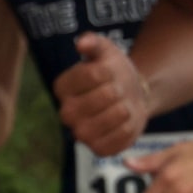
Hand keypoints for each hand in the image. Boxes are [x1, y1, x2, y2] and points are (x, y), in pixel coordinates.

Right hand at [54, 32, 150, 155]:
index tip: (109, 71)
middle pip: (105, 95)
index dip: (109, 71)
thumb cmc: (113, 70)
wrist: (130, 95)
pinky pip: (121, 137)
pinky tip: (125, 120)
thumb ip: (92, 42)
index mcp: (62, 87)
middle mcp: (65, 113)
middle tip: (119, 90)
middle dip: (119, 89)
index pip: (92, 74)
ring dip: (126, 107)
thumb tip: (82, 43)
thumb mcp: (104, 50)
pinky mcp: (98, 150)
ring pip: (114, 117)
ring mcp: (81, 134)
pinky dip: (129, 126)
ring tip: (123, 104)